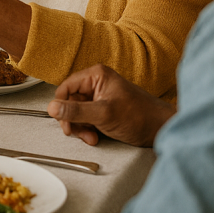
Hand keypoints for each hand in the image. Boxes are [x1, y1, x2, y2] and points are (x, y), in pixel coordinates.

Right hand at [47, 65, 175, 146]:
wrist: (161, 130)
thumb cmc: (140, 116)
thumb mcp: (103, 114)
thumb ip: (76, 111)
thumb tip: (53, 107)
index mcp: (96, 76)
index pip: (66, 88)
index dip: (61, 105)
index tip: (62, 120)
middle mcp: (96, 84)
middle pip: (69, 101)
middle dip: (72, 120)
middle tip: (76, 132)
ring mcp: (99, 98)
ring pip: (76, 113)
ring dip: (80, 127)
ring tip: (90, 137)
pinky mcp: (102, 110)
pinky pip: (85, 119)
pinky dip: (87, 130)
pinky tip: (95, 136)